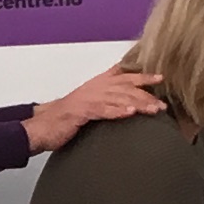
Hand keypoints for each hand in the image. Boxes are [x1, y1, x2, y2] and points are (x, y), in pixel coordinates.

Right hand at [25, 68, 164, 151]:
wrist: (42, 127)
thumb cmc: (64, 119)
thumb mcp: (87, 105)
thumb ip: (105, 101)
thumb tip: (125, 104)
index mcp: (96, 85)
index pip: (123, 76)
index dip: (142, 76)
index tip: (160, 78)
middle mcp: (94, 88)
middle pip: (125, 87)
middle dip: (146, 94)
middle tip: (162, 104)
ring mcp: (87, 99)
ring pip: (118, 97)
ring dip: (138, 103)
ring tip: (153, 110)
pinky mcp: (81, 111)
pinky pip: (103, 109)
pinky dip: (118, 111)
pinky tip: (130, 113)